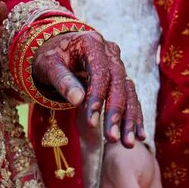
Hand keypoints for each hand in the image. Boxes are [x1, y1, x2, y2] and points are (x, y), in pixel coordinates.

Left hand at [32, 32, 145, 147]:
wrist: (57, 50)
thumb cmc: (50, 58)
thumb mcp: (49, 66)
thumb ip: (63, 81)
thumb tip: (77, 100)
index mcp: (92, 43)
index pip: (100, 73)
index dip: (97, 98)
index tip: (91, 123)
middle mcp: (110, 52)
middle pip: (119, 84)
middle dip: (116, 113)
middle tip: (111, 138)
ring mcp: (118, 65)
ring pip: (129, 93)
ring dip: (130, 119)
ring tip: (127, 143)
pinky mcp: (121, 79)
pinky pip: (131, 98)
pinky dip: (135, 117)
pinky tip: (139, 136)